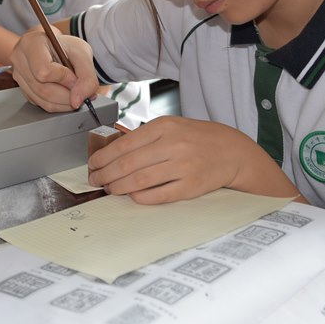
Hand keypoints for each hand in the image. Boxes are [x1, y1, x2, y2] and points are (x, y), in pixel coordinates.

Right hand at [10, 26, 98, 112]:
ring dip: (64, 103)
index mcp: (32, 43)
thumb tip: (78, 100)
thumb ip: (86, 76)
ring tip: (75, 93)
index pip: (44, 70)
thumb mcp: (82, 53)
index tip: (76, 79)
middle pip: (43, 89)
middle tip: (81, 92)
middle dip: (67, 96)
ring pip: (42, 100)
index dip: (64, 79)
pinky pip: (41, 104)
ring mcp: (18, 75)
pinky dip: (57, 104)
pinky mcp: (22, 88)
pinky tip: (65, 95)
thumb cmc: (65, 46)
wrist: (53, 47)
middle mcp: (20, 59)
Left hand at [87, 117, 268, 203]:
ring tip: (109, 189)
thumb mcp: (170, 126)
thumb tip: (112, 153)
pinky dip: (140, 197)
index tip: (93, 164)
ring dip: (119, 187)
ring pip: (140, 181)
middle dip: (106, 174)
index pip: (124, 144)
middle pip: (128, 164)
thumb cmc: (195, 138)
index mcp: (164, 126)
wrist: (230, 151)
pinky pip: (158, 195)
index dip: (104, 157)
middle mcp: (173, 145)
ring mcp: (182, 166)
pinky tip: (132, 196)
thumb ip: (144, 137)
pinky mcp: (190, 187)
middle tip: (96, 180)